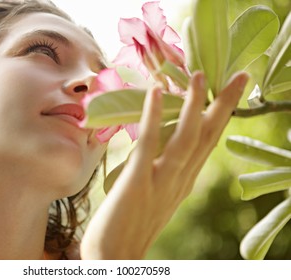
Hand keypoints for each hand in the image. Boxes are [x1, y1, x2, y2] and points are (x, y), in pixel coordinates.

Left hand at [80, 71, 248, 258]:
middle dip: (224, 105)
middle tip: (241, 76)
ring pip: (185, 138)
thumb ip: (164, 171)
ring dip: (195, 105)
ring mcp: (161, 182)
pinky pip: (149, 145)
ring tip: (200, 76)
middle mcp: (180, 180)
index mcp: (184, 182)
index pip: (208, 143)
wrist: (115, 258)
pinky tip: (156, 92)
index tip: (231, 92)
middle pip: (207, 137)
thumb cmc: (131, 225)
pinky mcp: (138, 183)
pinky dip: (154, 117)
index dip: (221, 116)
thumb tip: (163, 146)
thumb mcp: (156, 194)